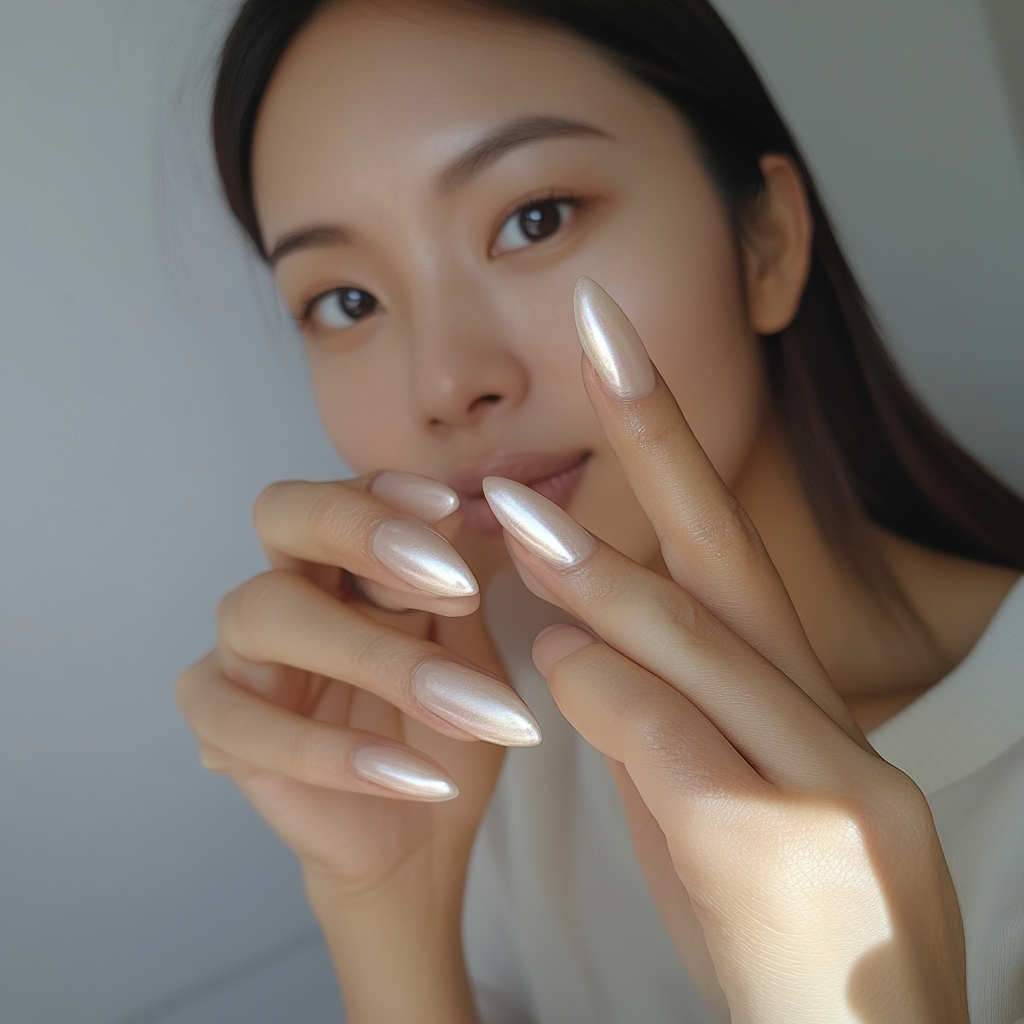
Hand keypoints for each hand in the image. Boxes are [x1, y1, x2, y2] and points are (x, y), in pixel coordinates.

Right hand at [176, 472, 539, 1022]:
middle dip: (361, 530)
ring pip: (268, 612)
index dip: (392, 494)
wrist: (420, 834)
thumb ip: (457, 589)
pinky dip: (337, 752)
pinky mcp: (218, 725)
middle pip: (282, 513)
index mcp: (343, 559)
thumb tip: (470, 509)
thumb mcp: (469, 653)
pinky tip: (414, 775)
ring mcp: (239, 652)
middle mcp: (283, 586)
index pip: (348, 492)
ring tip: (469, 708)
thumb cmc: (445, 732)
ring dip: (378, 657)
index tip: (454, 510)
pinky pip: (252, 725)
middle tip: (452, 579)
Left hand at [483, 279, 968, 1023]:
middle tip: (599, 338)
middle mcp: (832, 725)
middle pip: (733, 557)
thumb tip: (585, 640)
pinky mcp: (777, 841)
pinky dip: (605, 686)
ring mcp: (819, 778)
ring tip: (521, 510)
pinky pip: (669, 735)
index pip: (734, 560)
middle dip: (662, 438)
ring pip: (699, 636)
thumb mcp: (725, 813)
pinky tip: (555, 655)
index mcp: (809, 712)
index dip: (678, 456)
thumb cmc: (775, 937)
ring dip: (601, 566)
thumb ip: (668, 722)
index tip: (625, 366)